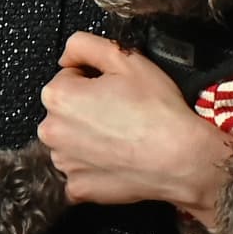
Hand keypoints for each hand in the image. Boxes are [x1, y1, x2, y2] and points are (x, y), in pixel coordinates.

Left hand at [39, 31, 231, 215]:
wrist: (181, 158)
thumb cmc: (156, 109)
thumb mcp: (125, 58)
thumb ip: (84, 45)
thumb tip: (67, 56)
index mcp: (58, 96)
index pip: (67, 77)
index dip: (93, 80)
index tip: (115, 89)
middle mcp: (51, 131)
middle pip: (65, 111)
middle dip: (86, 109)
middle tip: (121, 112)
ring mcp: (64, 164)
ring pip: (71, 142)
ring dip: (88, 138)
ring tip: (122, 137)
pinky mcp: (77, 188)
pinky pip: (80, 172)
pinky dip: (95, 168)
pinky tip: (118, 160)